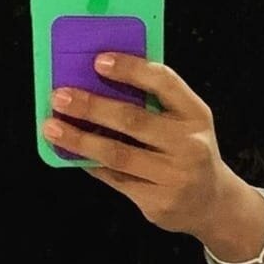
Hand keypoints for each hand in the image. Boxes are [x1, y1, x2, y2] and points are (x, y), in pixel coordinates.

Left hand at [42, 52, 233, 236]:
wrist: (211, 203)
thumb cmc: (187, 150)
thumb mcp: (185, 121)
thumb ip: (153, 102)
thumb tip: (97, 82)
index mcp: (196, 114)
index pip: (164, 82)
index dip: (131, 69)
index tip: (99, 60)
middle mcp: (189, 144)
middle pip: (133, 120)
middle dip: (92, 106)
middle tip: (60, 96)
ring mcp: (174, 177)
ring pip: (117, 154)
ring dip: (79, 138)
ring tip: (52, 127)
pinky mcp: (157, 202)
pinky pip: (114, 179)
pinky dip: (89, 163)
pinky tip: (71, 152)